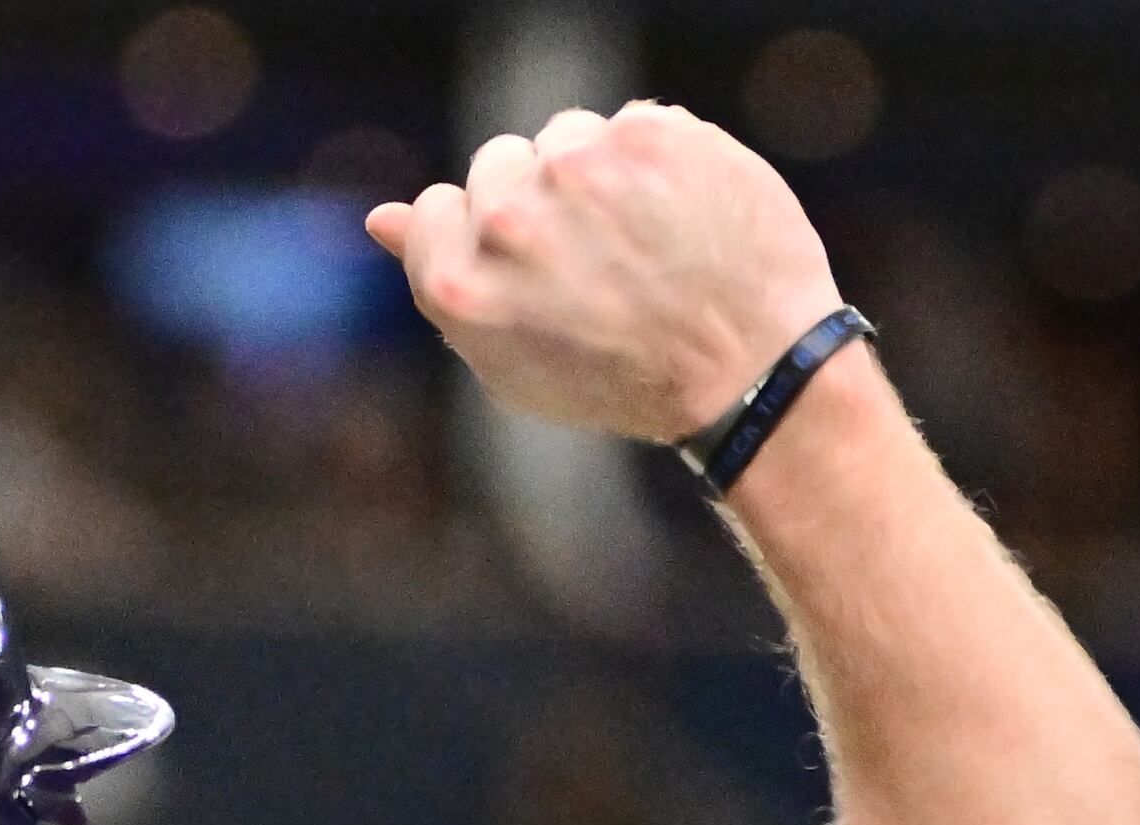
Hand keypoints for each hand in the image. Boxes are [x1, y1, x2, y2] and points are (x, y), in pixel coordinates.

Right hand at [369, 104, 839, 445]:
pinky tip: (689, 219)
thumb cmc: (631, 383)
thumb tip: (382, 218)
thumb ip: (446, 283)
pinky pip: (636, 125)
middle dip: (545, 205)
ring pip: (568, 136)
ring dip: (602, 177)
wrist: (756, 377)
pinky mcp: (649, 134)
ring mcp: (580, 169)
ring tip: (651, 246)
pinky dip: (663, 164)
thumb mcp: (517, 363)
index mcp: (458, 280)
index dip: (492, 240)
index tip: (543, 277)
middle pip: (501, 163)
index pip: (438, 205)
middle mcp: (508, 218)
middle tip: (605, 270)